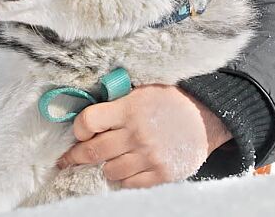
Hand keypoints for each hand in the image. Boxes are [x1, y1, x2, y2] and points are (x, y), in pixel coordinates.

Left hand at [55, 84, 230, 187]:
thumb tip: (84, 118)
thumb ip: (114, 103)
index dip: (78, 128)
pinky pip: (130, 184)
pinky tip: (125, 168)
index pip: (88, 121)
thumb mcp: (139, 92)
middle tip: (69, 158)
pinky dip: (123, 178)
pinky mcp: (162, 174)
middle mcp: (137, 133)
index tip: (78, 132)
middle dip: (77, 155)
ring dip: (105, 166)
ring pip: (110, 170)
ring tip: (107, 159)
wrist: (204, 117)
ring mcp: (150, 156)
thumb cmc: (166, 101)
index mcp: (129, 108)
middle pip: (93, 151)